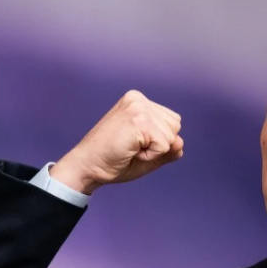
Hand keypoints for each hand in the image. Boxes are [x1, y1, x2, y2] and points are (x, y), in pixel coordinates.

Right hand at [50, 90, 182, 193]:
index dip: (158, 141)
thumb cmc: (113, 161)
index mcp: (139, 101)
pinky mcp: (138, 121)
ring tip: (130, 149)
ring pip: (171, 137)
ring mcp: (138, 108)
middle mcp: (138, 99)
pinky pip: (164, 146)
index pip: (172, 122)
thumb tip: (180, 142)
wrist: (86, 168)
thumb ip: (169, 148)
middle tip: (131, 148)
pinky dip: (150, 157)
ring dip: (154, 152)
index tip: (133, 144)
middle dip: (158, 145)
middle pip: (175, 127)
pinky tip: (130, 152)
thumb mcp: (148, 154)